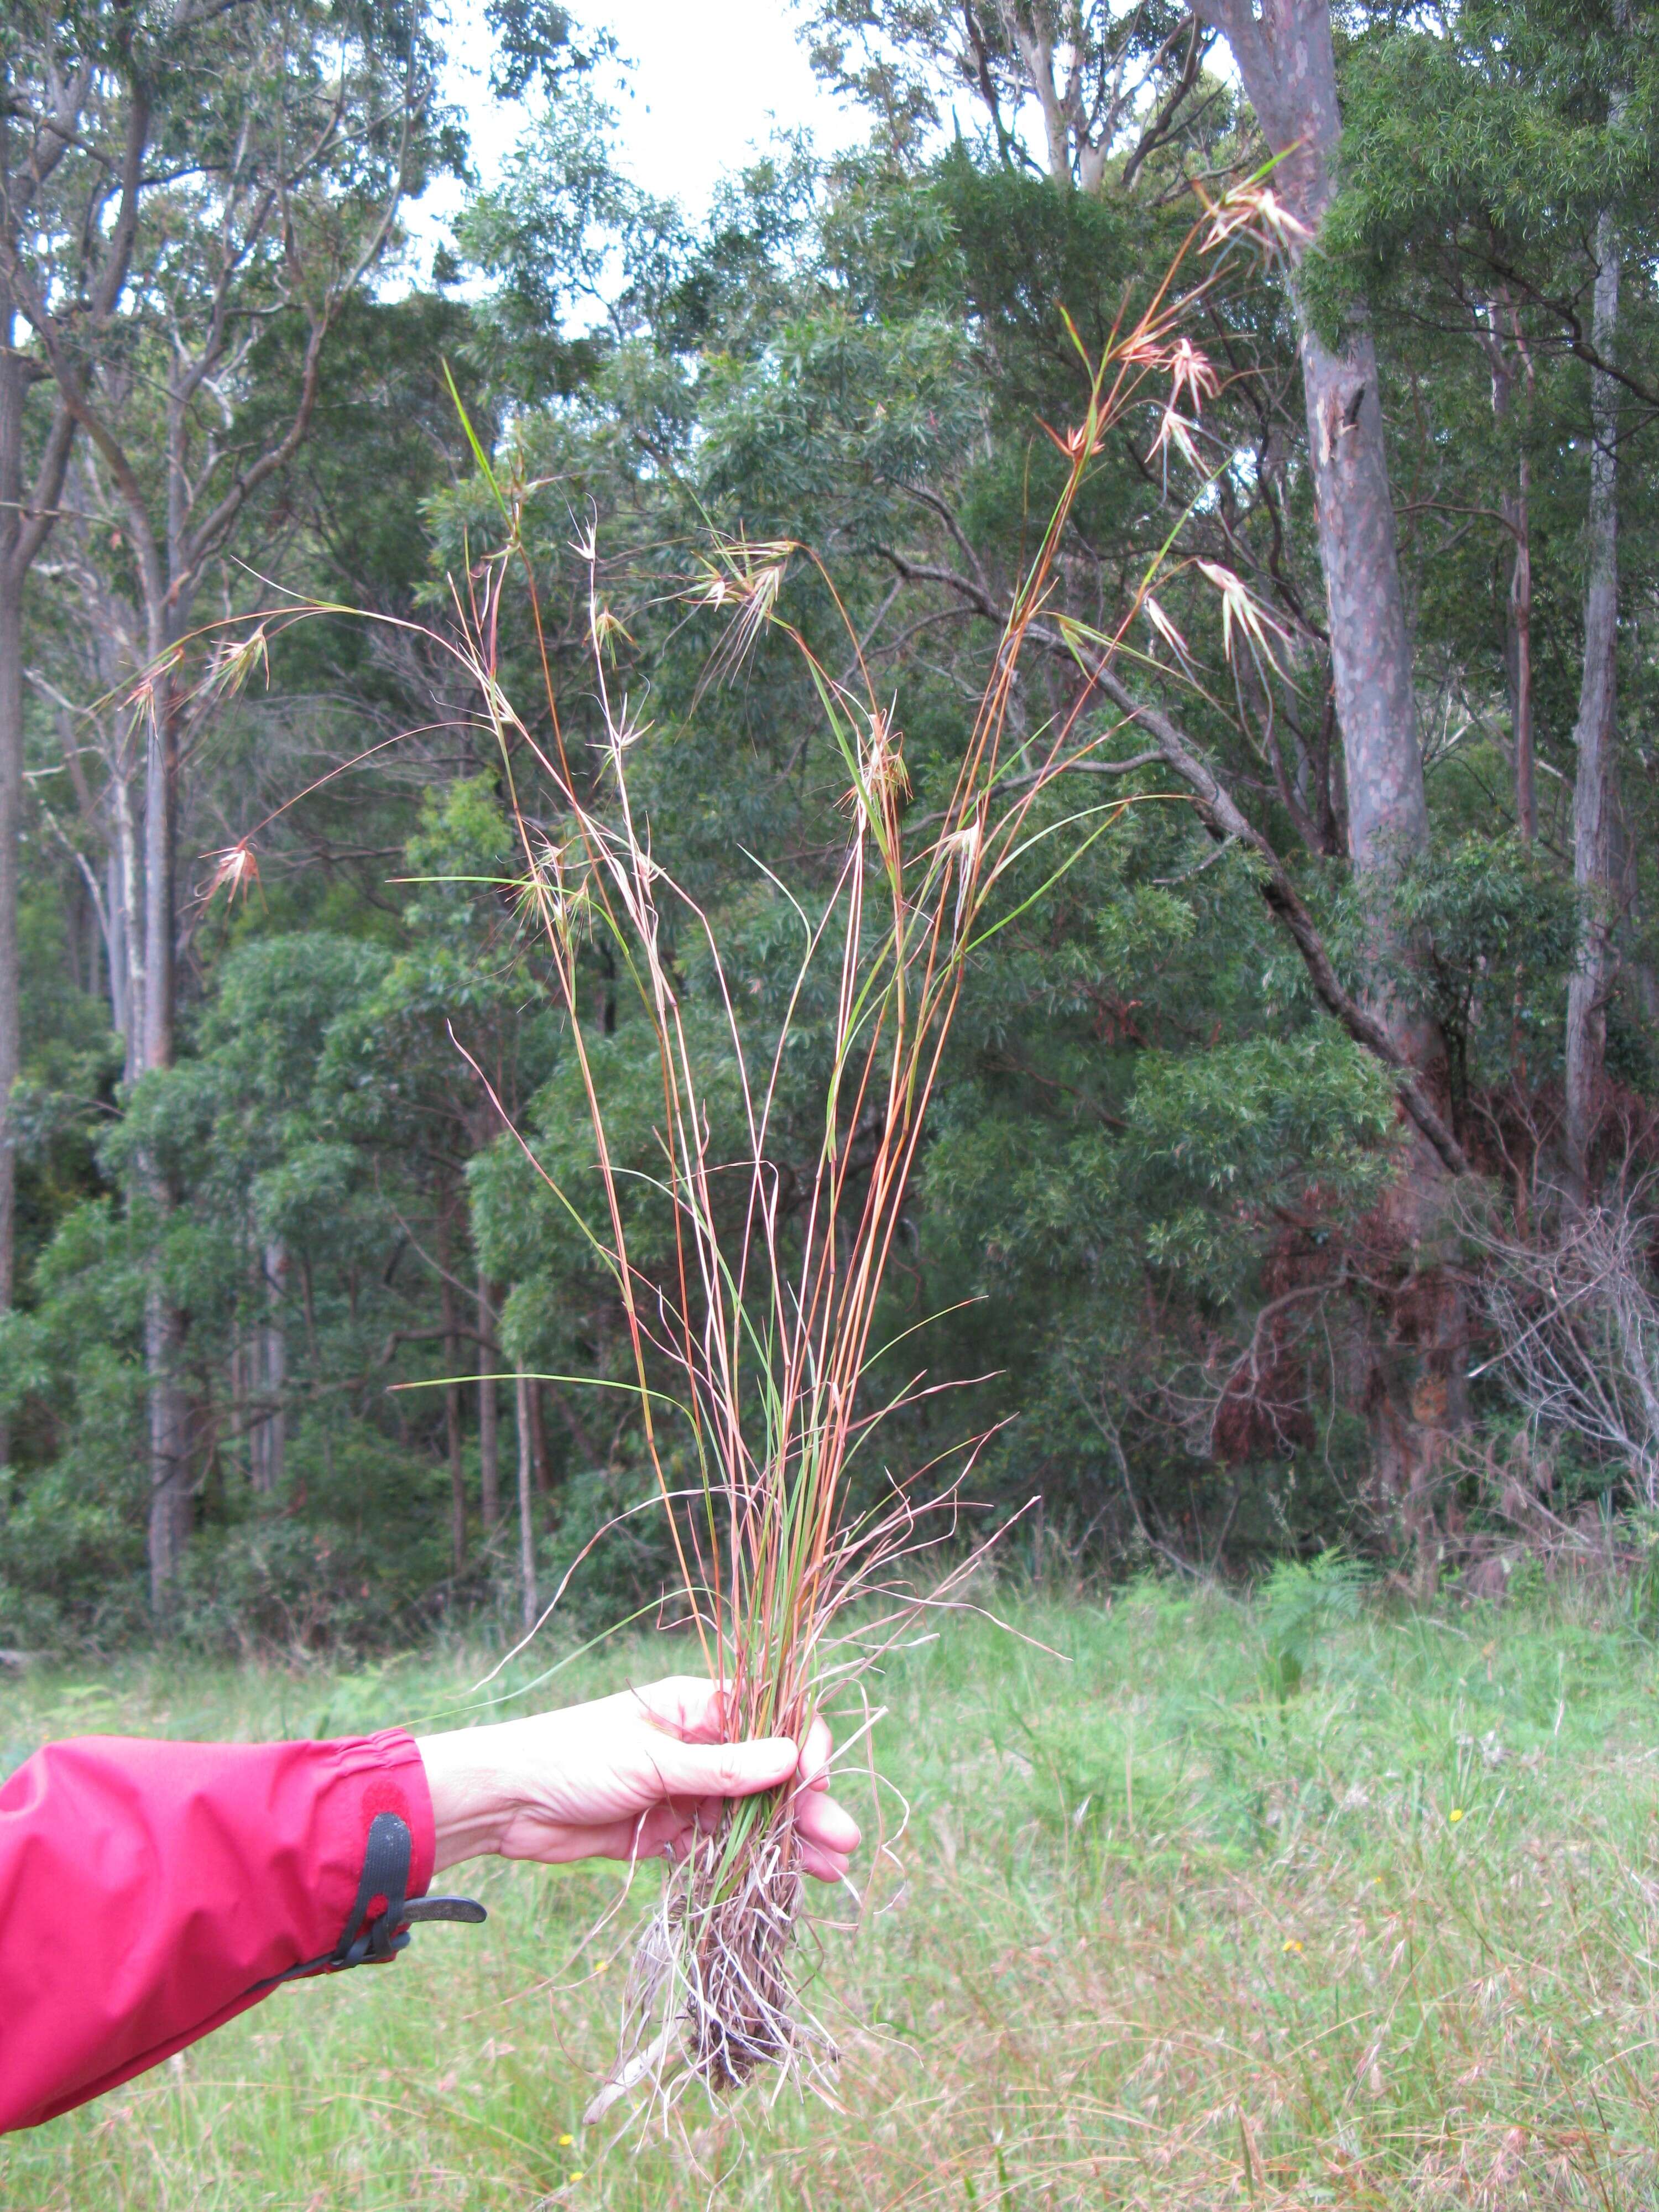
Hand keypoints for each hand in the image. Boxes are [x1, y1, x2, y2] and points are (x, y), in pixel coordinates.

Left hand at [415, 1676, 859, 1881]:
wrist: (508, 1803)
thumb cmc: (573, 1756)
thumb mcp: (651, 1759)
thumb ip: (721, 1767)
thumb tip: (791, 1756)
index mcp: (696, 1706)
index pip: (769, 1717)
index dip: (801, 1746)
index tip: (816, 1780)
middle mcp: (698, 1745)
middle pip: (767, 1773)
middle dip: (806, 1805)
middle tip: (845, 1839)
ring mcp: (685, 1791)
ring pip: (750, 1815)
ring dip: (787, 1840)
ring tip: (831, 1871)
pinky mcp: (667, 1833)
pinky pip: (719, 1848)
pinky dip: (749, 1864)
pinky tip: (782, 1883)